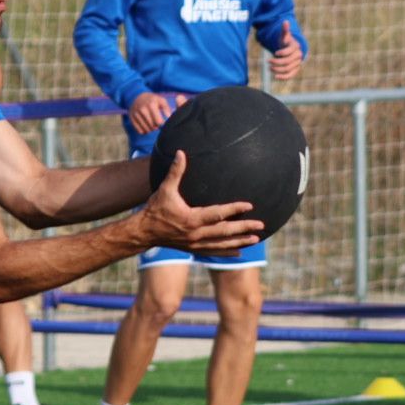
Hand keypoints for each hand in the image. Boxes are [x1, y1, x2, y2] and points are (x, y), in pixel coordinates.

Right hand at [128, 91, 176, 134]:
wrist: (138, 97)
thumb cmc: (153, 101)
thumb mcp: (161, 101)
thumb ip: (167, 109)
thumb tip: (169, 117)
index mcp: (151, 104)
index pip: (159, 122)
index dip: (162, 125)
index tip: (163, 123)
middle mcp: (142, 109)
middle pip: (153, 127)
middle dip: (157, 127)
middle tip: (157, 124)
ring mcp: (136, 114)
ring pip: (147, 130)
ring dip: (151, 129)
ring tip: (152, 124)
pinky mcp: (131, 118)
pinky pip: (140, 131)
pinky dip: (144, 131)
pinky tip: (146, 126)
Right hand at [137, 151, 262, 253]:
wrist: (144, 232)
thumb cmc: (155, 208)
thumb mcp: (164, 189)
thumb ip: (175, 172)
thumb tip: (180, 152)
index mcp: (191, 219)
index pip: (217, 214)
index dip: (234, 209)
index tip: (249, 205)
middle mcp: (196, 234)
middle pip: (224, 232)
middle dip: (244, 228)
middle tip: (260, 225)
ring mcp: (195, 243)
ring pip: (222, 244)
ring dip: (239, 241)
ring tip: (256, 239)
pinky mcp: (193, 249)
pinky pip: (213, 252)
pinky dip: (227, 252)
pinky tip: (239, 252)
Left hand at [267, 21, 304, 80]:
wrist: (290, 50)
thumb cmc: (285, 42)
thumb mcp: (284, 36)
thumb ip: (284, 30)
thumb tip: (285, 22)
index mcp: (295, 47)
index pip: (289, 51)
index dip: (282, 53)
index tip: (275, 53)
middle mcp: (298, 56)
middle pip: (287, 61)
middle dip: (277, 62)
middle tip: (268, 61)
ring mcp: (297, 63)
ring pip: (288, 69)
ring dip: (278, 69)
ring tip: (269, 68)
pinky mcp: (295, 70)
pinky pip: (290, 75)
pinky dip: (283, 77)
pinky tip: (275, 77)